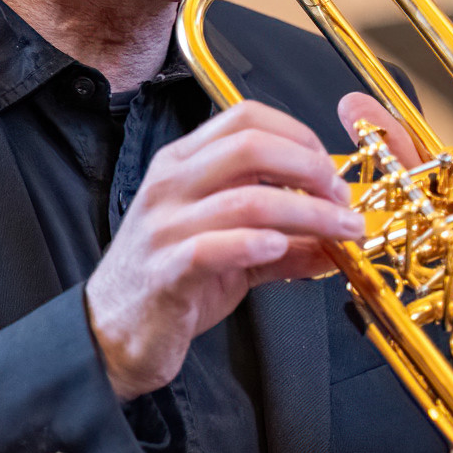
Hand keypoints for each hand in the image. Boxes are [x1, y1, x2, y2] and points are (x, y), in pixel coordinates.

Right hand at [85, 101, 363, 399]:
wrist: (111, 334)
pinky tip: (283, 250)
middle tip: (342, 200)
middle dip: (311, 168)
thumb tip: (340, 236)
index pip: (245, 118)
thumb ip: (287, 240)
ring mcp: (165, 226)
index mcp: (183, 164)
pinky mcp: (165, 271)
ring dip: (307, 213)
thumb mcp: (232, 249)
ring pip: (246, 199)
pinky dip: (257, 244)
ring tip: (340, 232)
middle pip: (250, 147)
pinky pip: (213, 247)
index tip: (331, 170)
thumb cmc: (170, 282)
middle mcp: (171, 184)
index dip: (299, 136)